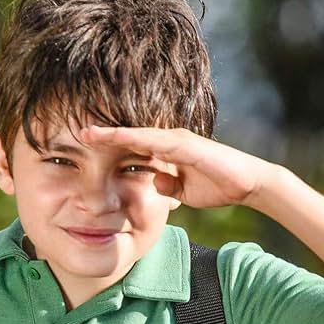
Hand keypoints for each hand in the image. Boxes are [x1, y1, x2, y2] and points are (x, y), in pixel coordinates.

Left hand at [78, 125, 276, 209]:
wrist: (248, 185)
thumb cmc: (218, 185)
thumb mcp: (183, 191)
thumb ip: (167, 185)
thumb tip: (152, 181)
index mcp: (166, 151)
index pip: (131, 146)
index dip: (108, 145)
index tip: (83, 147)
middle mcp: (169, 140)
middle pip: (129, 135)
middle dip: (103, 134)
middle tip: (75, 132)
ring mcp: (178, 140)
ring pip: (138, 134)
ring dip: (112, 133)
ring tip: (87, 132)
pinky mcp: (187, 144)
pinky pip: (156, 140)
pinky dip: (135, 138)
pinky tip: (117, 137)